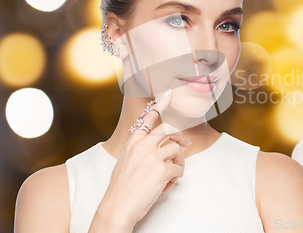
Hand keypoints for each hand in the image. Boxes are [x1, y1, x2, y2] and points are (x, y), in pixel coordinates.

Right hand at [98, 89, 190, 227]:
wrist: (117, 207)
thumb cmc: (120, 189)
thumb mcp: (124, 162)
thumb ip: (137, 151)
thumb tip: (154, 148)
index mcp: (132, 144)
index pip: (147, 119)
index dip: (159, 106)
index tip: (167, 95)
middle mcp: (142, 146)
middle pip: (168, 130)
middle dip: (180, 136)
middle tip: (185, 144)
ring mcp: (153, 157)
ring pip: (177, 148)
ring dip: (179, 161)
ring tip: (172, 174)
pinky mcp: (162, 169)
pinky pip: (179, 167)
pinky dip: (177, 176)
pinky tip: (167, 184)